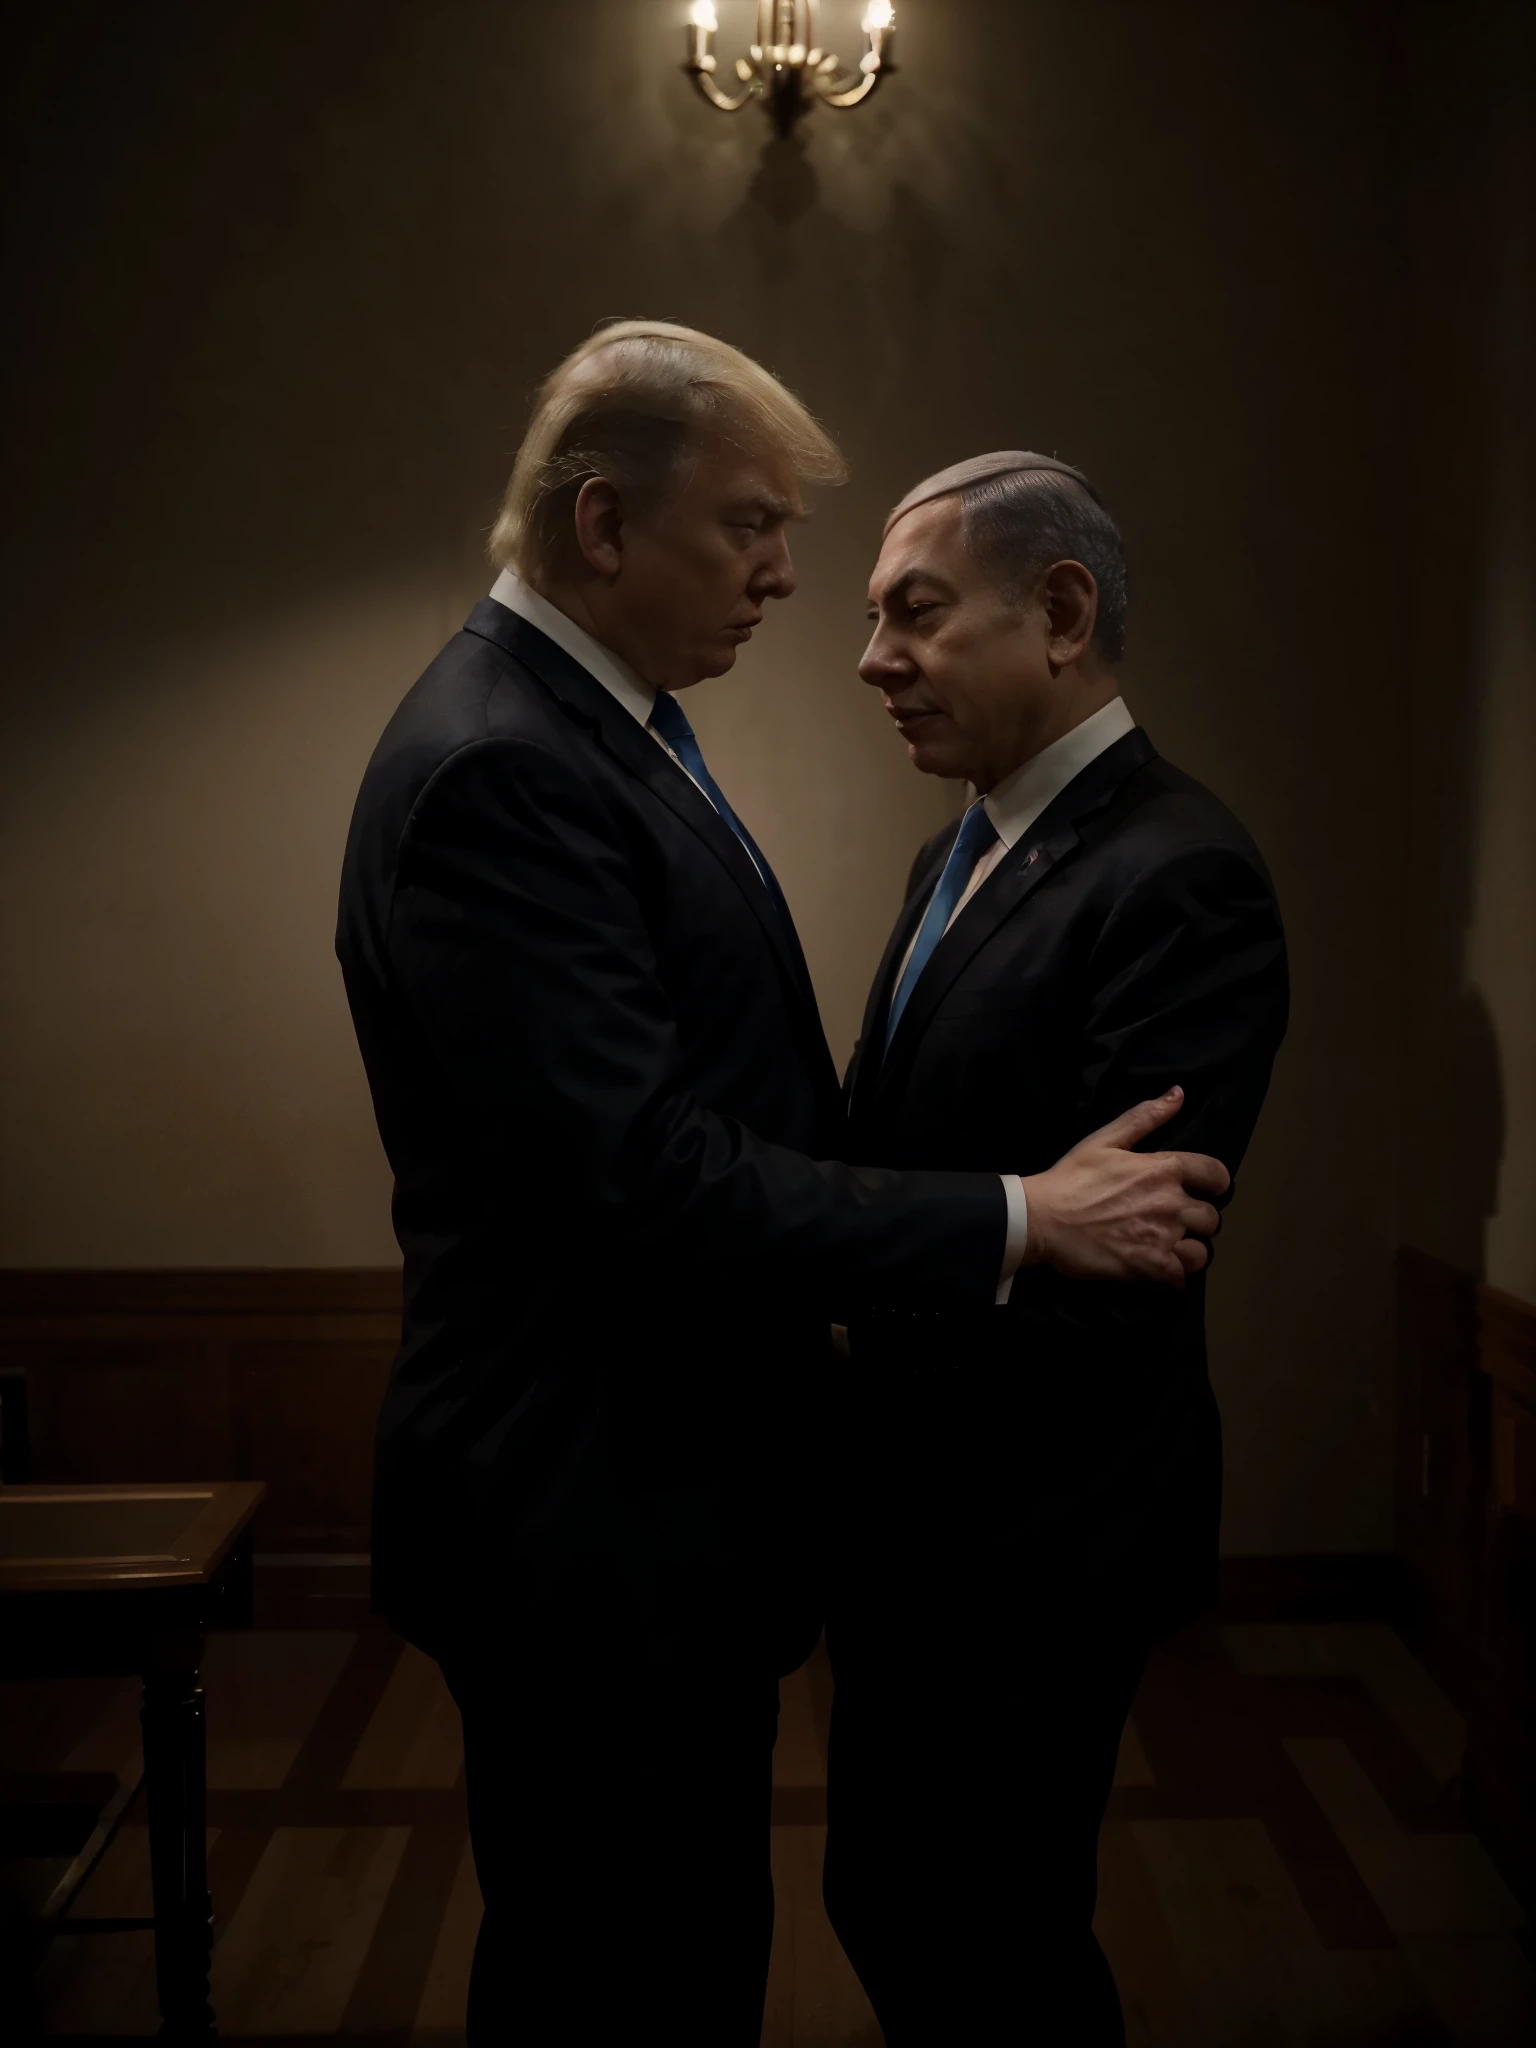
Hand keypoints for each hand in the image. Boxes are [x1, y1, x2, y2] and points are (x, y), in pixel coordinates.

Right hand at [1019, 1087, 1229, 1286]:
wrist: (1042, 1218)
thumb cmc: (1071, 1176)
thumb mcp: (1105, 1139)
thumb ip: (1146, 1117)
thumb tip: (1179, 1094)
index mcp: (1165, 1169)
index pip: (1216, 1175)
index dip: (1215, 1183)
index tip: (1204, 1189)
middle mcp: (1171, 1203)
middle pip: (1211, 1218)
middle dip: (1197, 1221)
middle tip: (1175, 1222)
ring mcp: (1163, 1237)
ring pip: (1202, 1252)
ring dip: (1190, 1251)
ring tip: (1171, 1249)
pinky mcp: (1150, 1267)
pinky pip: (1181, 1277)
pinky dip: (1174, 1276)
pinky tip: (1160, 1271)